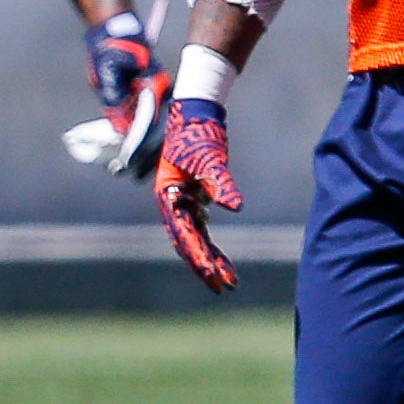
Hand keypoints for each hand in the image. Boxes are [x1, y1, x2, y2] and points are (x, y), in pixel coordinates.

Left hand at [61, 2, 169, 177]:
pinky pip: (144, 128)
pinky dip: (138, 144)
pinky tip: (129, 160)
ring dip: (143, 155)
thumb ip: (114, 98)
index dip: (137, 143)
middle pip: (156, 132)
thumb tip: (119, 127)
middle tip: (131, 175)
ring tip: (130, 174)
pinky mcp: (144, 105)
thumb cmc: (112, 51)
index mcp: (156, 87)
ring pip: (153, 134)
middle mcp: (159, 97)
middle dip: (144, 156)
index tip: (128, 160)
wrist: (114, 36)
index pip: (148, 122)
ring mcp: (153, 102)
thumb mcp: (109, 71)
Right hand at [152, 98, 240, 291]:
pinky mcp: (192, 197)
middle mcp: (172, 204)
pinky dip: (210, 242)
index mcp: (169, 197)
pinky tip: (221, 256)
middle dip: (206, 266)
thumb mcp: (210, 160)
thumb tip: (235, 206)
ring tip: (229, 280)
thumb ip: (221, 184)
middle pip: (188, 243)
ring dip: (211, 257)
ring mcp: (181, 202)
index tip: (215, 278)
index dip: (200, 259)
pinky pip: (200, 227)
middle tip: (224, 288)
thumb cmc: (198, 135)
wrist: (196, 115)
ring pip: (195, 238)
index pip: (186, 236)